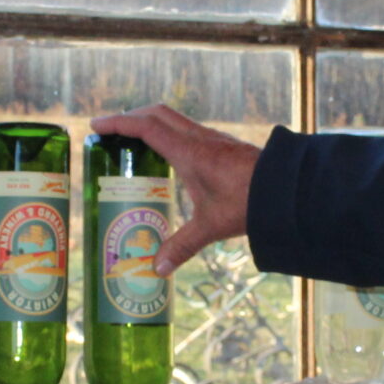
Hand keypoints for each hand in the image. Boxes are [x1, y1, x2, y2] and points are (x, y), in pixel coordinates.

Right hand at [89, 105, 260, 275]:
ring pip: (175, 119)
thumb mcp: (210, 227)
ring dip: (152, 122)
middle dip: (131, 117)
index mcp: (188, 151)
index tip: (97, 126)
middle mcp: (199, 138)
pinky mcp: (224, 145)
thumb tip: (156, 269)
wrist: (286, 190)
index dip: (118, 123)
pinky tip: (170, 154)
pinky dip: (170, 132)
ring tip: (135, 140)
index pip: (145, 126)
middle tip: (111, 130)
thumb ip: (181, 247)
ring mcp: (213, 139)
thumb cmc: (248, 203)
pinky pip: (189, 129)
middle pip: (157, 114)